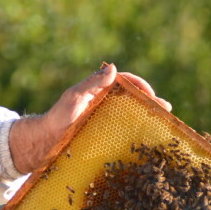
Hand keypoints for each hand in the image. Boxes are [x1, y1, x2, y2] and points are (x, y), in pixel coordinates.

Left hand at [9, 64, 170, 173]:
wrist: (45, 141)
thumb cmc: (57, 117)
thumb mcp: (73, 98)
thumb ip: (91, 83)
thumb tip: (112, 68)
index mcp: (98, 90)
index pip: (124, 81)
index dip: (139, 85)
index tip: (151, 95)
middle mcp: (104, 102)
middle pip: (131, 97)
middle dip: (149, 102)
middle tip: (165, 110)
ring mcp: (104, 118)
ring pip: (130, 113)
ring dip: (146, 116)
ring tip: (162, 123)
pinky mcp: (102, 133)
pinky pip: (123, 129)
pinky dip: (136, 131)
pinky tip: (146, 140)